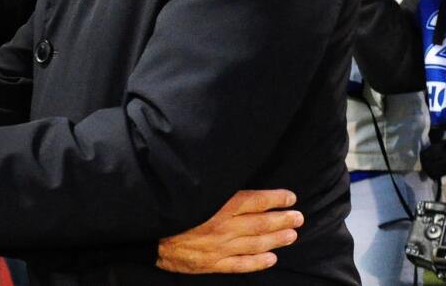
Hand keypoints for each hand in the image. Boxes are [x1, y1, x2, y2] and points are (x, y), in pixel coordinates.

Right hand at [157, 190, 302, 273]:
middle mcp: (224, 226)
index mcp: (219, 205)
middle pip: (261, 223)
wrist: (146, 235)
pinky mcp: (212, 263)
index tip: (291, 197)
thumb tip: (235, 180)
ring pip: (256, 244)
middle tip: (299, 217)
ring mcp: (220, 247)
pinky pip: (241, 264)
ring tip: (292, 235)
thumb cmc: (170, 208)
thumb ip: (215, 189)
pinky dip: (258, 262)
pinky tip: (271, 258)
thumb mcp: (193, 192)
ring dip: (276, 239)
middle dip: (283, 219)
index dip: (276, 198)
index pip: (255, 201)